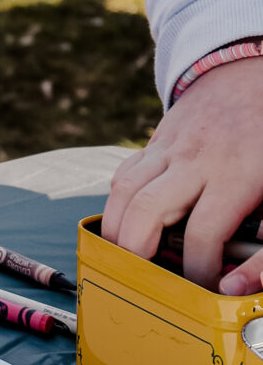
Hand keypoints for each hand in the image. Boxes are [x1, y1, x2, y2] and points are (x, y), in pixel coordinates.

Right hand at [102, 57, 262, 290]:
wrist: (249, 75)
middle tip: (140, 280)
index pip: (202, 236)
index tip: (202, 290)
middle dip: (135, 253)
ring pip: (123, 191)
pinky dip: (119, 203)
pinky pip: (124, 174)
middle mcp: (194, 161)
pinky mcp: (155, 141)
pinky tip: (128, 223)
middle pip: (145, 210)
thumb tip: (234, 285)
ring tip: (123, 260)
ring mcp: (169, 147)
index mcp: (234, 177)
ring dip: (116, 230)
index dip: (198, 272)